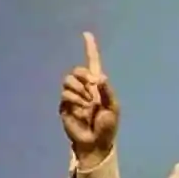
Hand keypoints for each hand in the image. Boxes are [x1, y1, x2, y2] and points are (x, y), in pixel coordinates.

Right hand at [59, 32, 118, 168]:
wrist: (96, 143)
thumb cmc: (107, 127)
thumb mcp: (113, 108)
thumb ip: (107, 91)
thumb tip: (99, 77)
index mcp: (98, 86)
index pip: (93, 63)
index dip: (90, 48)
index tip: (86, 34)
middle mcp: (84, 88)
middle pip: (78, 70)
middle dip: (84, 76)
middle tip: (93, 89)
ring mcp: (73, 96)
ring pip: (69, 80)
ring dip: (80, 90)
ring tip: (88, 104)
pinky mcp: (64, 106)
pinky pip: (66, 94)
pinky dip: (75, 100)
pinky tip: (81, 110)